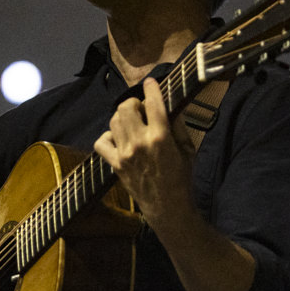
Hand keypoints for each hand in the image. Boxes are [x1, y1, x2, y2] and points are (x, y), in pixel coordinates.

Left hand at [93, 77, 196, 231]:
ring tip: (131, 122)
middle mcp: (140, 142)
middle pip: (126, 107)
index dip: (151, 88)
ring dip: (121, 117)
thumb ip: (178, 125)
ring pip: (113, 121)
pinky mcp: (115, 164)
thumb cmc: (182, 178)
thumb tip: (169, 106)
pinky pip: (101, 142)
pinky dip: (107, 136)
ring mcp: (124, 153)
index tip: (150, 82)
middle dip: (133, 103)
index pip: (153, 102)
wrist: (168, 207)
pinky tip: (118, 139)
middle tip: (141, 109)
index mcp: (161, 137)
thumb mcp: (188, 149)